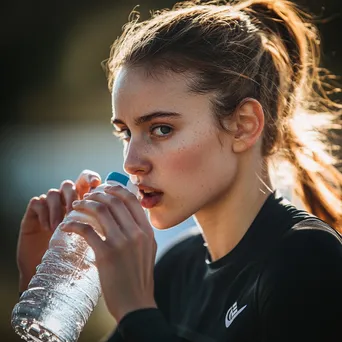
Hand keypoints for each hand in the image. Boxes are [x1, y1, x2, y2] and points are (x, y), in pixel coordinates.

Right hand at [17, 170, 100, 290]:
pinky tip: (46, 227)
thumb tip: (134, 216)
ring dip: (57, 206)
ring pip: (54, 193)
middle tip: (78, 207)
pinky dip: (43, 213)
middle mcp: (68, 203)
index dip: (91, 178)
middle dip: (77, 196)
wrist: (54, 280)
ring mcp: (50, 208)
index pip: (88, 182)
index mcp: (85, 206)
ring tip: (59, 224)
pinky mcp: (32, 216)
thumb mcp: (102, 243)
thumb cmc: (84, 263)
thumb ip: (112, 226)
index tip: (97, 182)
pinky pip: (37, 203)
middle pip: (72, 184)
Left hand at [60, 184, 157, 322]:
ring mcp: (121, 242)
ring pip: (100, 210)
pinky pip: (87, 229)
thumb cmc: (139, 278)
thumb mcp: (147, 250)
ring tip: (76, 207)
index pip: (131, 199)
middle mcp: (136, 233)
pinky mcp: (106, 254)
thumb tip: (125, 215)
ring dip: (85, 205)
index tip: (104, 188)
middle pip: (114, 201)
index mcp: (147, 231)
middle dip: (97, 194)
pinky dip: (74, 224)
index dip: (115, 189)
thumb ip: (139, 232)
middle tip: (86, 197)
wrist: (135, 303)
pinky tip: (67, 226)